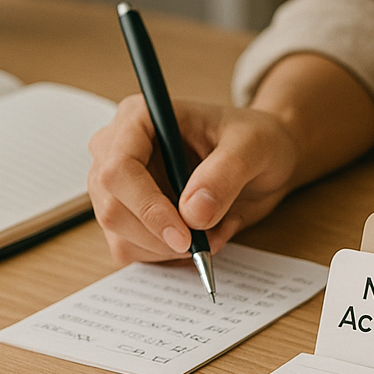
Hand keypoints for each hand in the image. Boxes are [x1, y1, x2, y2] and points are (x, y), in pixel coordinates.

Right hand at [87, 96, 297, 264]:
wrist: (262, 157)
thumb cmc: (255, 139)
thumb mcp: (253, 146)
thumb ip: (226, 174)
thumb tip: (193, 213)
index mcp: (139, 118)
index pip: (118, 168)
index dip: (147, 207)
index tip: (184, 236)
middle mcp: (117, 150)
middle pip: (111, 208)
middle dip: (158, 236)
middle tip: (205, 242)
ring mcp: (118, 186)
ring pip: (120, 236)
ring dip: (168, 249)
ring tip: (215, 229)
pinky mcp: (128, 215)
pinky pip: (132, 250)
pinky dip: (168, 256)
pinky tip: (200, 236)